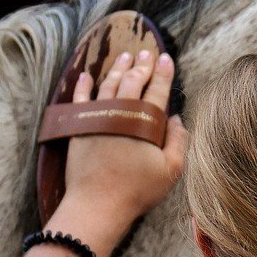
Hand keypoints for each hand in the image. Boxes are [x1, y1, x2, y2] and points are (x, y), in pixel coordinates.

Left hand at [60, 48, 187, 231]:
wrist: (97, 205)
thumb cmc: (137, 190)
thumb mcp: (170, 171)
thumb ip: (178, 142)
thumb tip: (176, 119)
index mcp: (145, 122)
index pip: (157, 89)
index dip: (163, 72)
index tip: (166, 58)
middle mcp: (120, 112)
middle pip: (132, 81)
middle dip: (142, 65)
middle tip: (147, 52)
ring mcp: (97, 117)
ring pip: (108, 84)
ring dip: (117, 68)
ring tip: (125, 56)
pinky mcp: (79, 126)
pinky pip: (80, 99)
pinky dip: (83, 86)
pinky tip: (86, 75)